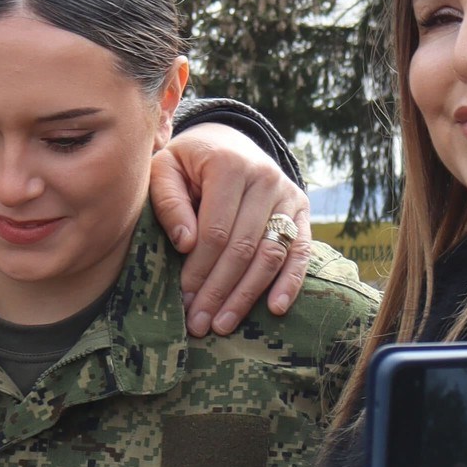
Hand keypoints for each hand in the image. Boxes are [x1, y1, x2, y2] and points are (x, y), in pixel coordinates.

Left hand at [152, 126, 311, 334]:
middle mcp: (265, 178)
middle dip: (219, 291)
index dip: (199, 269)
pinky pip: (301, 251)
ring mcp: (288, 194)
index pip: (215, 231)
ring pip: (271, 255)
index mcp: (229, 165)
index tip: (182, 299)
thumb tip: (186, 243)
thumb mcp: (165, 169)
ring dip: (247, 295)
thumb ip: (168, 201)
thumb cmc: (188, 162)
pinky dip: (290, 282)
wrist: (227, 141)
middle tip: (198, 324)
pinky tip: (274, 308)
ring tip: (223, 325)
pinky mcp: (301, 209)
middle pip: (243, 248)